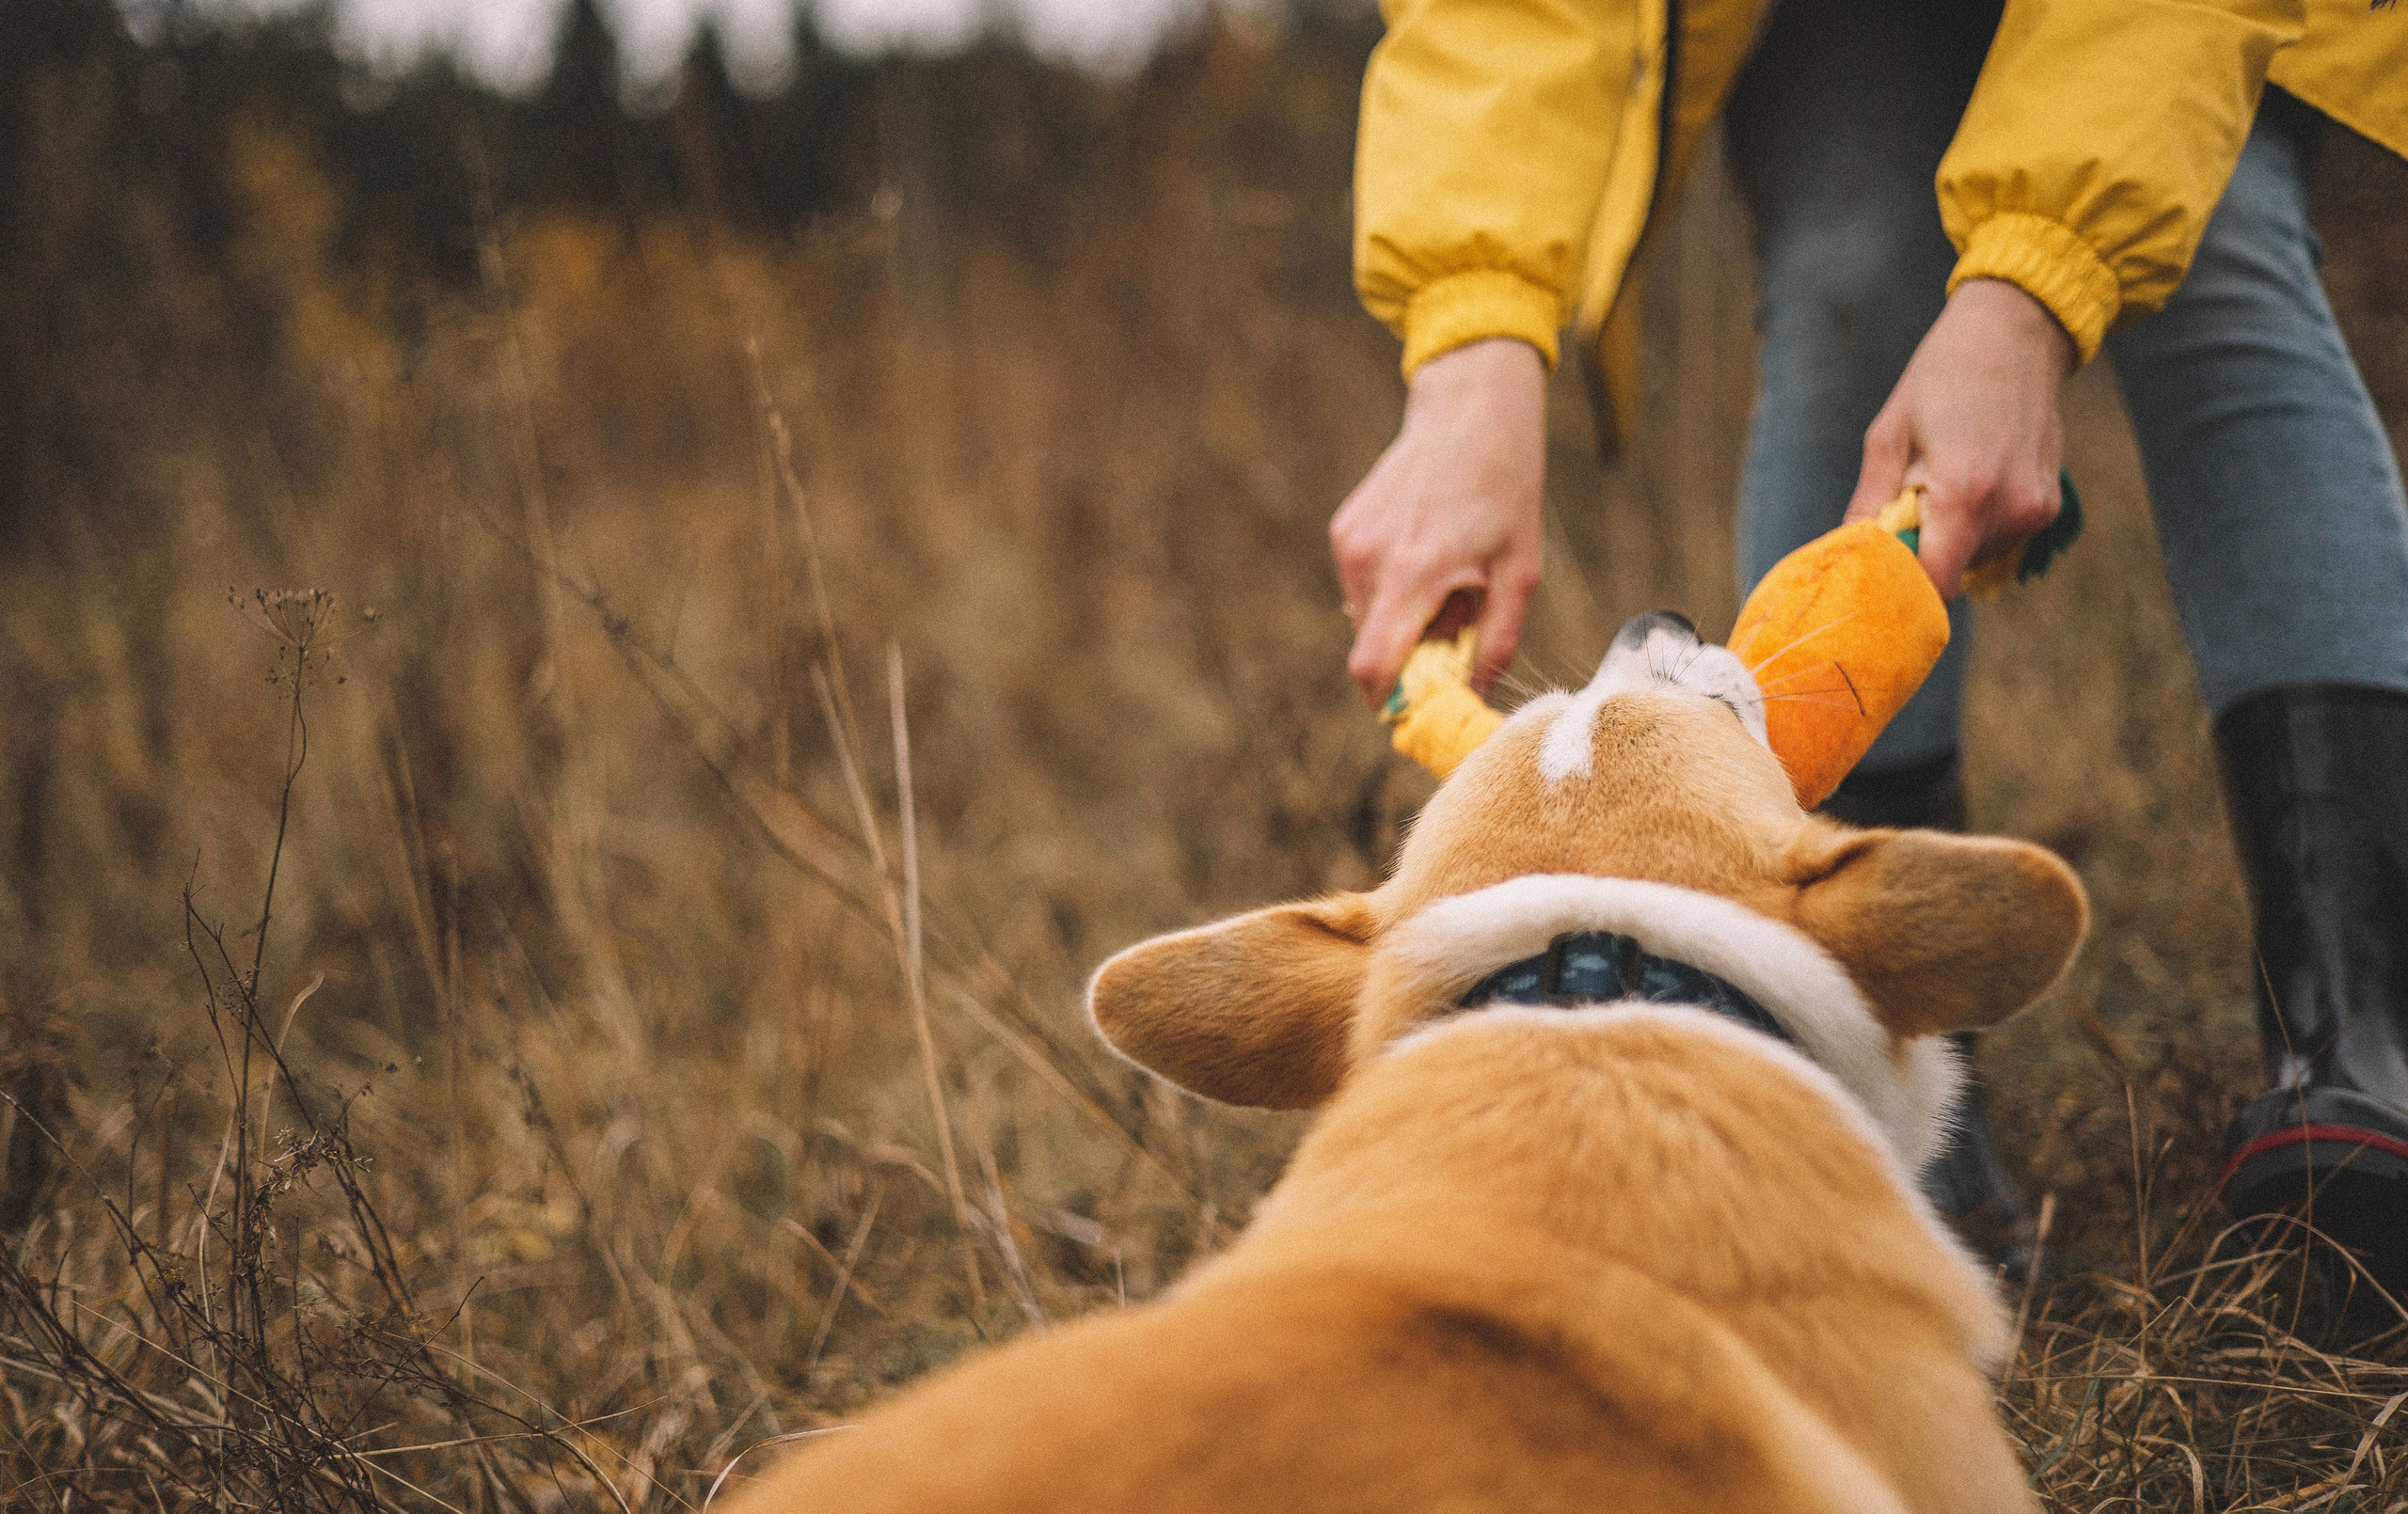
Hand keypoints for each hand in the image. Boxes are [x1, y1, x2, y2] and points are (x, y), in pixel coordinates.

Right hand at [1331, 337, 1546, 708]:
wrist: (1470, 409)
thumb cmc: (1506, 489)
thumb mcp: (1521, 573)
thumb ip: (1494, 644)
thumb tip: (1474, 701)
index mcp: (1413, 573)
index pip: (1373, 668)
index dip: (1393, 702)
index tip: (1426, 706)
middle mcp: (1368, 560)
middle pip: (1371, 650)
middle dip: (1410, 659)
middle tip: (1457, 628)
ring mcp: (1349, 543)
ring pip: (1366, 621)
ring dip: (1403, 622)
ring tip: (1447, 580)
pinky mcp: (1344, 530)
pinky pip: (1363, 588)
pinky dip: (1392, 592)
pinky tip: (1426, 553)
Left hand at [1845, 278, 2075, 599]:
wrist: (2017, 332)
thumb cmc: (1942, 376)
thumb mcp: (1888, 436)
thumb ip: (1869, 505)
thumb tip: (1845, 557)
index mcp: (1964, 491)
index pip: (1933, 583)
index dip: (1899, 594)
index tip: (1873, 588)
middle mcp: (2009, 508)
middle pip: (1950, 574)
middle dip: (1917, 557)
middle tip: (1899, 513)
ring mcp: (2035, 512)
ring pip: (1973, 560)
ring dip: (1946, 540)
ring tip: (1939, 483)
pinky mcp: (2048, 508)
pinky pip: (1997, 540)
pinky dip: (1973, 527)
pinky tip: (1970, 479)